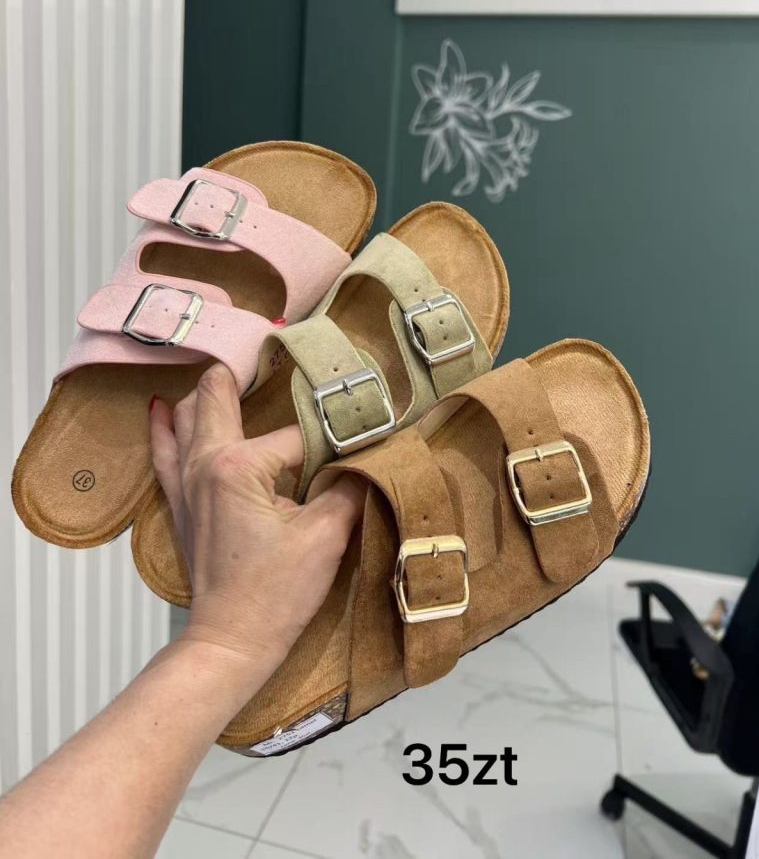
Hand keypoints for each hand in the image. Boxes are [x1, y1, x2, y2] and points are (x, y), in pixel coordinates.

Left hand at [149, 363, 364, 687]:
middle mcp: (203, 463)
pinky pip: (164, 451)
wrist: (231, 641)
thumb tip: (370, 456)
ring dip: (208, 391)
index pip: (296, 433)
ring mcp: (185, 481)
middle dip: (246, 372)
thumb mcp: (327, 534)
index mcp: (239, 465)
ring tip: (226, 366)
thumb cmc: (276, 593)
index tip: (358, 431)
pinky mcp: (181, 502)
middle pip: (222, 399)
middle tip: (271, 345)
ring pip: (189, 416)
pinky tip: (162, 408)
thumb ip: (348, 485)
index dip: (330, 434)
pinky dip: (166, 426)